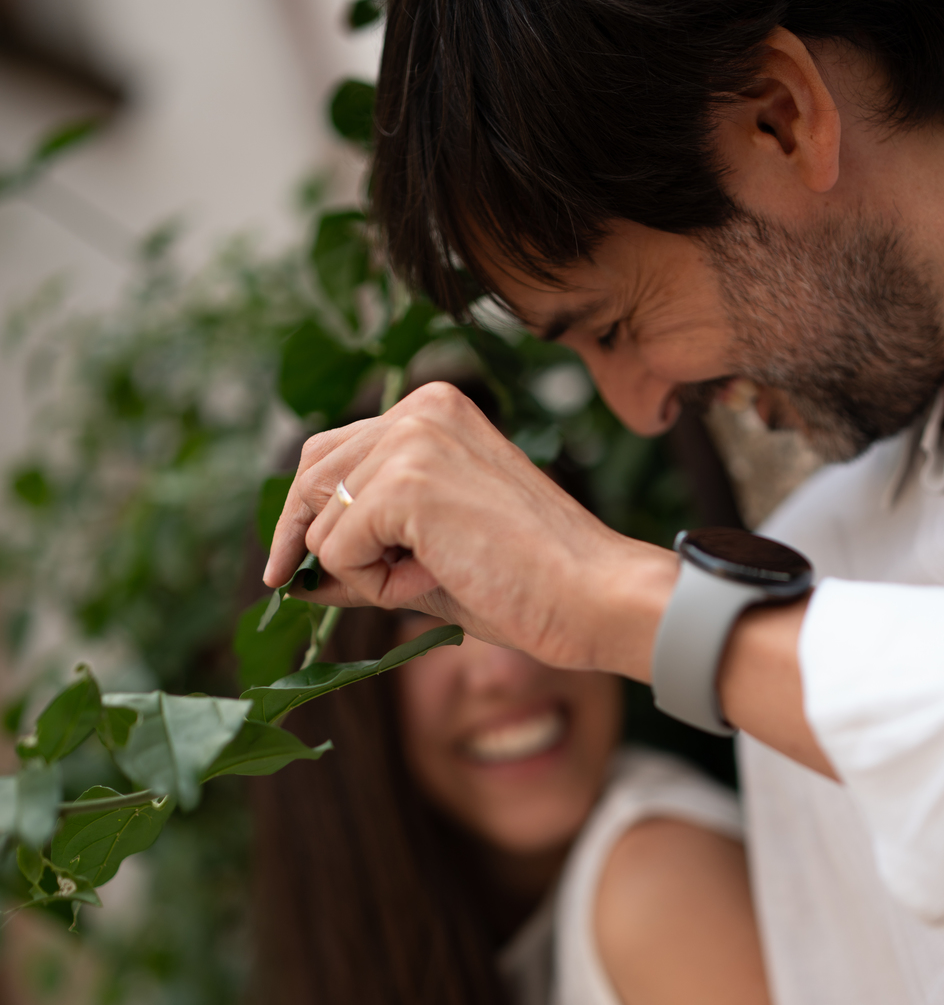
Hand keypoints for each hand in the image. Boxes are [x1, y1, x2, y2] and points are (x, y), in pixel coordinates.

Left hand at [265, 382, 673, 674]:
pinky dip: (375, 586)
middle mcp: (419, 409)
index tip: (290, 567)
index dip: (306, 514)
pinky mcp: (405, 483)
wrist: (592, 595)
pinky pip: (337, 551)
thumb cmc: (529, 584)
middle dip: (306, 541)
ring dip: (364, 572)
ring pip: (323, 522)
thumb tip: (297, 576)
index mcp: (435, 410)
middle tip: (318, 589)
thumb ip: (366, 553)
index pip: (331, 452)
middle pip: (311, 475)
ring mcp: (411, 440)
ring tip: (438, 575)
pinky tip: (439, 577)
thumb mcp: (430, 558)